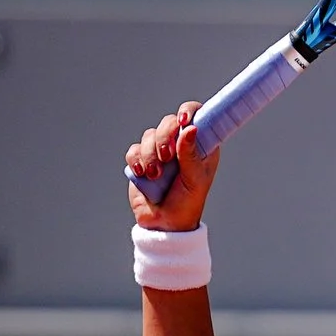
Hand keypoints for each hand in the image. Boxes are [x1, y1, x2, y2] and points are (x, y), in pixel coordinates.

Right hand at [124, 102, 216, 230]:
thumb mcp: (195, 179)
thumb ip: (190, 154)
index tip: (184, 121)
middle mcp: (181, 145)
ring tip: (156, 175)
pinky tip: (143, 174)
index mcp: (201, 146)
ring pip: (149, 135)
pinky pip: (134, 150)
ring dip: (150, 154)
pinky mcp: (142, 160)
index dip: (189, 112)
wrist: (165, 223)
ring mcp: (160, 151)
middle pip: (169, 122)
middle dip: (165, 137)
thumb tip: (191, 128)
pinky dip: (137, 160)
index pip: (197, 116)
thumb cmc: (188, 202)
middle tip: (166, 158)